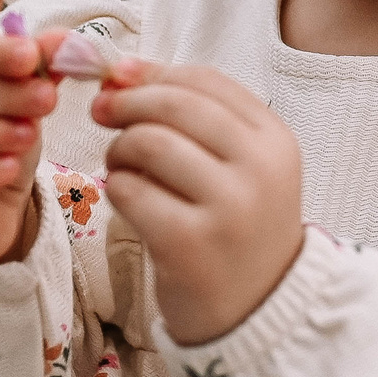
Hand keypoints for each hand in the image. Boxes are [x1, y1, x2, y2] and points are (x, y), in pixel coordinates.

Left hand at [92, 63, 304, 343]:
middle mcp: (260, 169)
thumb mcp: (238, 165)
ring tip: (122, 167)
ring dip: (119, 149)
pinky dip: (117, 188)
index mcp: (275, 140)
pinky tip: (127, 201)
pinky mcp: (189, 243)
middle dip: (127, 102)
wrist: (256, 306)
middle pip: (175, 104)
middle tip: (102, 113)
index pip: (207, 81)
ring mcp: (228, 207)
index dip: (153, 72)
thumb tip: (122, 70)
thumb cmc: (236, 224)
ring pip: (148, 143)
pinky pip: (130, 191)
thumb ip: (192, 116)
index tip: (120, 78)